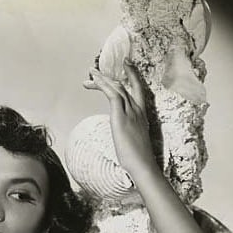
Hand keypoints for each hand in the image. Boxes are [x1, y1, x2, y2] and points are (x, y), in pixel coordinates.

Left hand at [83, 60, 157, 176]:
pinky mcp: (121, 116)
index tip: (125, 67)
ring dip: (102, 79)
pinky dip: (104, 85)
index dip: (132, 76)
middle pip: (126, 85)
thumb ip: (130, 134)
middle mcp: (138, 110)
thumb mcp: (135, 143)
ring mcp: (131, 112)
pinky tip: (95, 80)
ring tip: (91, 73)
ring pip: (117, 87)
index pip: (138, 91)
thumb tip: (123, 137)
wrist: (142, 165)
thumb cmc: (139, 160)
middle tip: (97, 70)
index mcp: (142, 115)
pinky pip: (113, 94)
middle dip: (112, 75)